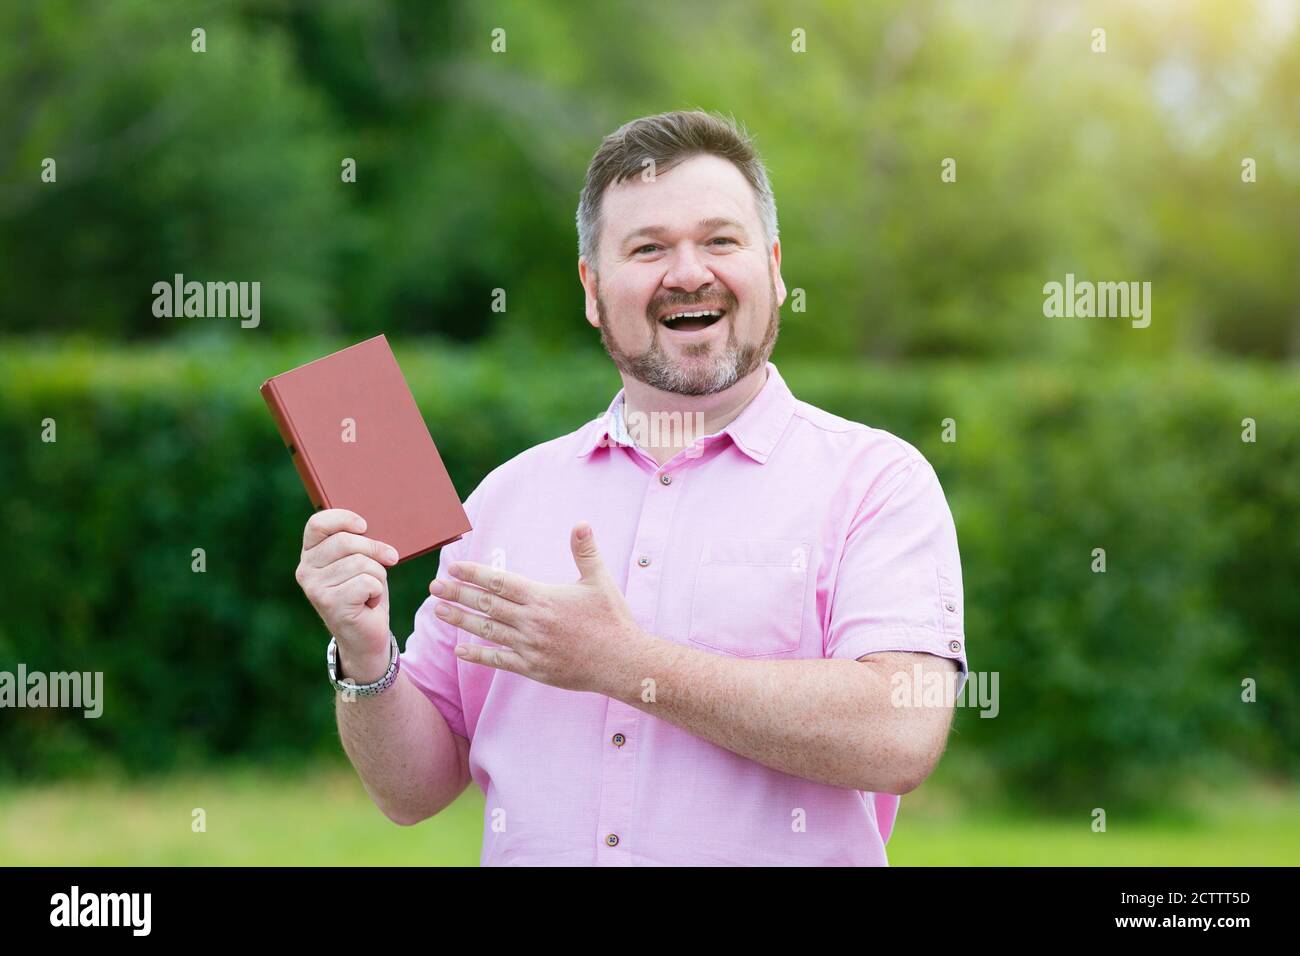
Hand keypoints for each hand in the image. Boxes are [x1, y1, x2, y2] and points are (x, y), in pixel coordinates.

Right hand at [296, 509, 399, 681]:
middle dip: (375, 549)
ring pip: (361, 563)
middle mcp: (306, 570)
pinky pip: (367, 582)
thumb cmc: (365, 593)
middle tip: (390, 558)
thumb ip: (359, 543)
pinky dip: (377, 592)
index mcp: (310, 554)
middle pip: (345, 541)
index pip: (317, 524)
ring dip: (378, 575)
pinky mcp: (330, 604)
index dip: (343, 518)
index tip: (364, 526)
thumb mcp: (362, 561)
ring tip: (371, 590)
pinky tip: (369, 602)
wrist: (366, 635)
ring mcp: (315, 588)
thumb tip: (373, 527)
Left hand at [428, 522, 647, 694]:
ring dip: (461, 620)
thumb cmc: (612, 620)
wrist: (623, 662)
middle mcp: (532, 621)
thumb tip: (581, 523)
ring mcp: (530, 646)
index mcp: (544, 598)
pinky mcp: (533, 668)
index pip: (501, 582)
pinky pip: (499, 660)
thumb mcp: (599, 581)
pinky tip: (460, 650)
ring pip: (487, 631)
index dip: (475, 574)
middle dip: (458, 594)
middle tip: (435, 586)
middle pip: (487, 605)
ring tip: (439, 611)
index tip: (454, 567)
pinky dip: (478, 654)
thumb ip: (585, 552)